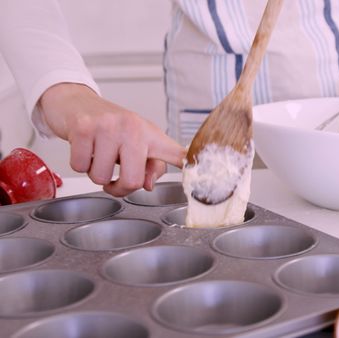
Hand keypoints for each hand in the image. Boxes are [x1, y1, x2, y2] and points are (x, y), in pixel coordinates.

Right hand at [38, 83, 185, 196]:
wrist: (76, 102)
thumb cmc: (110, 128)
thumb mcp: (135, 144)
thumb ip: (149, 167)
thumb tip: (147, 185)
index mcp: (152, 135)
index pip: (176, 153)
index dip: (188, 165)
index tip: (198, 173)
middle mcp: (133, 128)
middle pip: (132, 180)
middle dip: (118, 187)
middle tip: (113, 178)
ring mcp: (107, 127)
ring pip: (100, 177)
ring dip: (95, 173)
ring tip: (98, 154)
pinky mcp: (83, 128)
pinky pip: (79, 167)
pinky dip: (79, 164)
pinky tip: (85, 148)